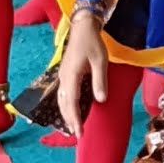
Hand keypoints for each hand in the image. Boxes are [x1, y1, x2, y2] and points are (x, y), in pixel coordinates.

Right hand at [56, 15, 108, 138]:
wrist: (82, 27)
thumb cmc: (93, 43)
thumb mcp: (100, 61)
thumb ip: (100, 81)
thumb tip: (101, 100)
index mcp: (71, 76)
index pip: (72, 103)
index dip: (75, 119)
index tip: (79, 132)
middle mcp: (64, 78)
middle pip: (64, 104)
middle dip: (70, 120)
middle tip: (77, 135)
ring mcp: (63, 76)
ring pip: (61, 100)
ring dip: (66, 114)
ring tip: (73, 127)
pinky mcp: (65, 73)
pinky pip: (63, 94)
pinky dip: (66, 105)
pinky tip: (71, 110)